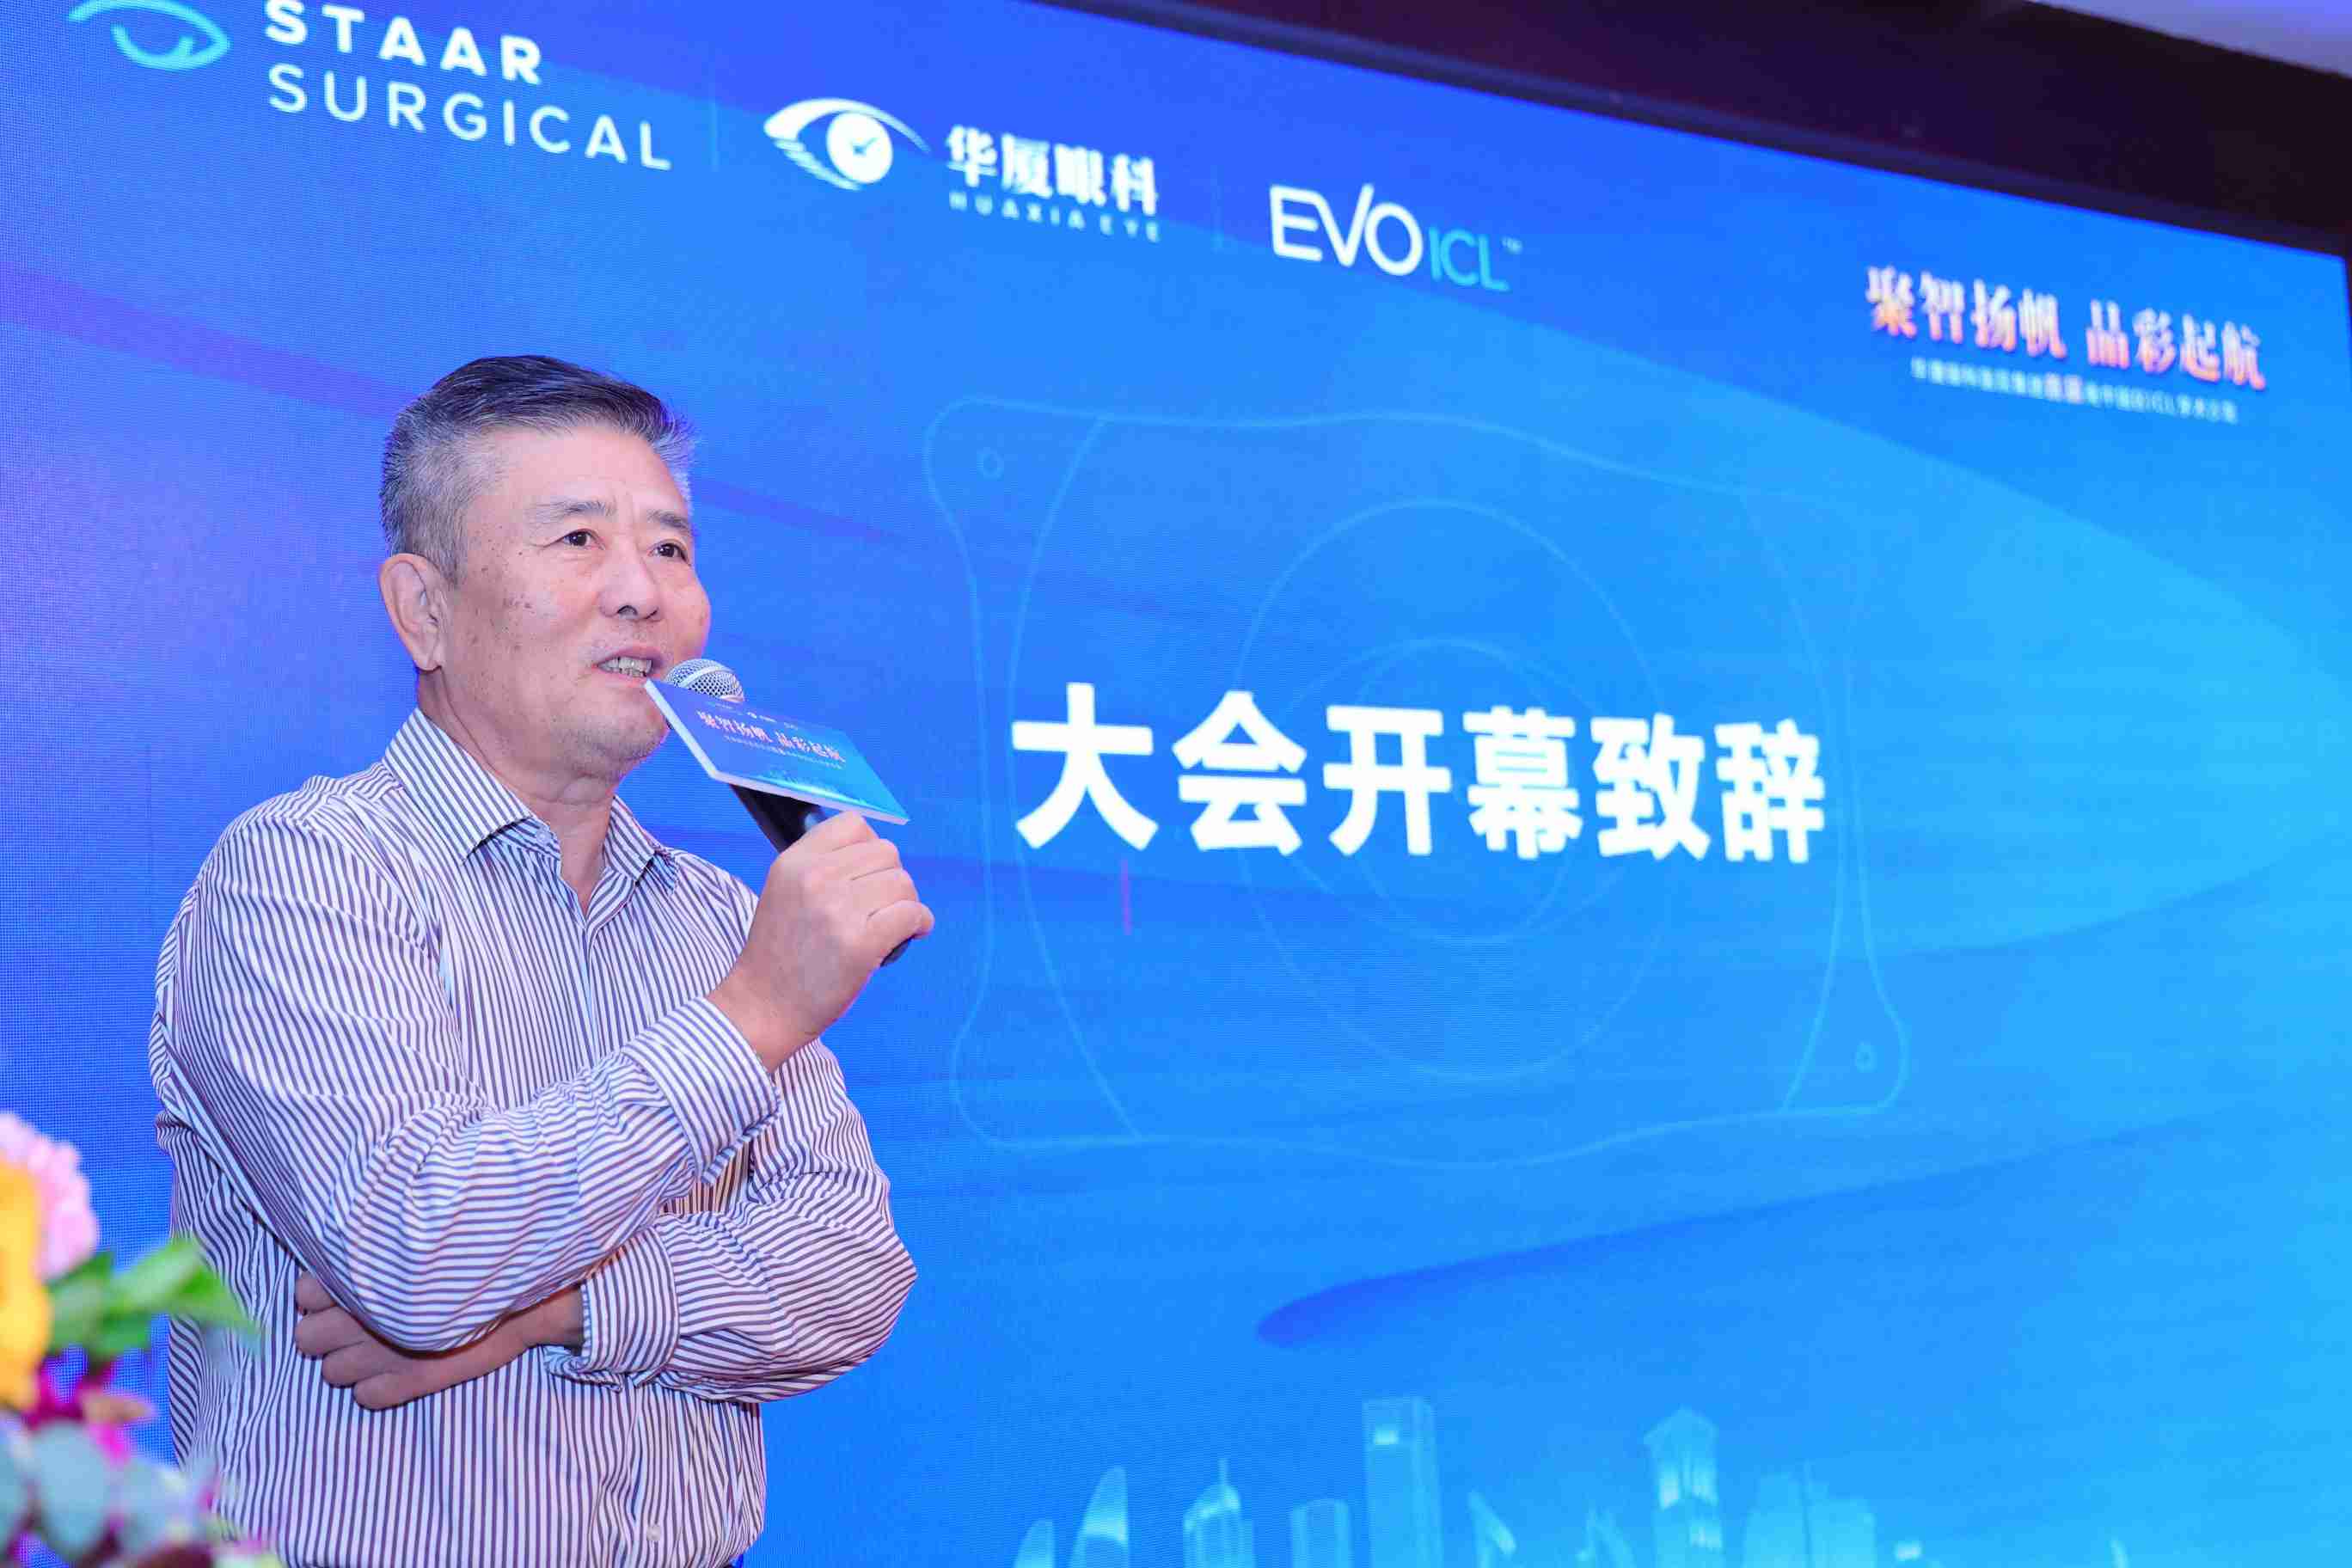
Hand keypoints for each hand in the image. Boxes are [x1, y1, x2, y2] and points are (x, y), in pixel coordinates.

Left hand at [293, 1274, 579, 1409]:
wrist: (526, 1294)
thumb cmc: (472, 1261)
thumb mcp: (419, 1247)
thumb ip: (375, 1256)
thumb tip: (342, 1261)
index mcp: (360, 1279)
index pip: (303, 1293)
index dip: (321, 1295)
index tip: (344, 1291)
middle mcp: (359, 1319)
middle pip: (307, 1338)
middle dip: (327, 1331)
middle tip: (358, 1322)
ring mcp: (380, 1356)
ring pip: (332, 1373)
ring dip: (351, 1362)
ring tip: (382, 1346)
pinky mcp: (406, 1384)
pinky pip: (367, 1397)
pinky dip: (379, 1387)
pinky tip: (401, 1368)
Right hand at [709, 811, 932, 1070]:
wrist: (763, 1007)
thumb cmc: (781, 953)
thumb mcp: (785, 891)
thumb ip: (820, 865)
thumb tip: (875, 848)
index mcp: (795, 862)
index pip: (853, 825)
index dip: (870, 848)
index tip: (868, 876)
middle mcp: (815, 878)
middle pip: (886, 853)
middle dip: (891, 879)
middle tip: (881, 907)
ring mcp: (837, 910)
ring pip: (903, 883)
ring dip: (907, 904)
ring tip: (892, 924)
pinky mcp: (860, 943)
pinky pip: (912, 914)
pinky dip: (920, 923)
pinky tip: (911, 934)